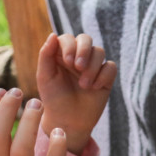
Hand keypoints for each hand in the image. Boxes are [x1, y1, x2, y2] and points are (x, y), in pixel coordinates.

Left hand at [37, 33, 116, 154]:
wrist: (68, 121)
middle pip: (86, 38)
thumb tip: (53, 35)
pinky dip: (103, 75)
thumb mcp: (45, 77)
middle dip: (84, 50)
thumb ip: (46, 55)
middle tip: (78, 67)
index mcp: (61, 53)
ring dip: (92, 67)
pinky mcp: (105, 77)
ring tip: (84, 85)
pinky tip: (94, 88)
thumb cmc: (53, 98)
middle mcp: (78, 56)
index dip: (69, 46)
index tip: (67, 62)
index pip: (68, 38)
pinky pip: (111, 66)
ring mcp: (92, 66)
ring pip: (99, 51)